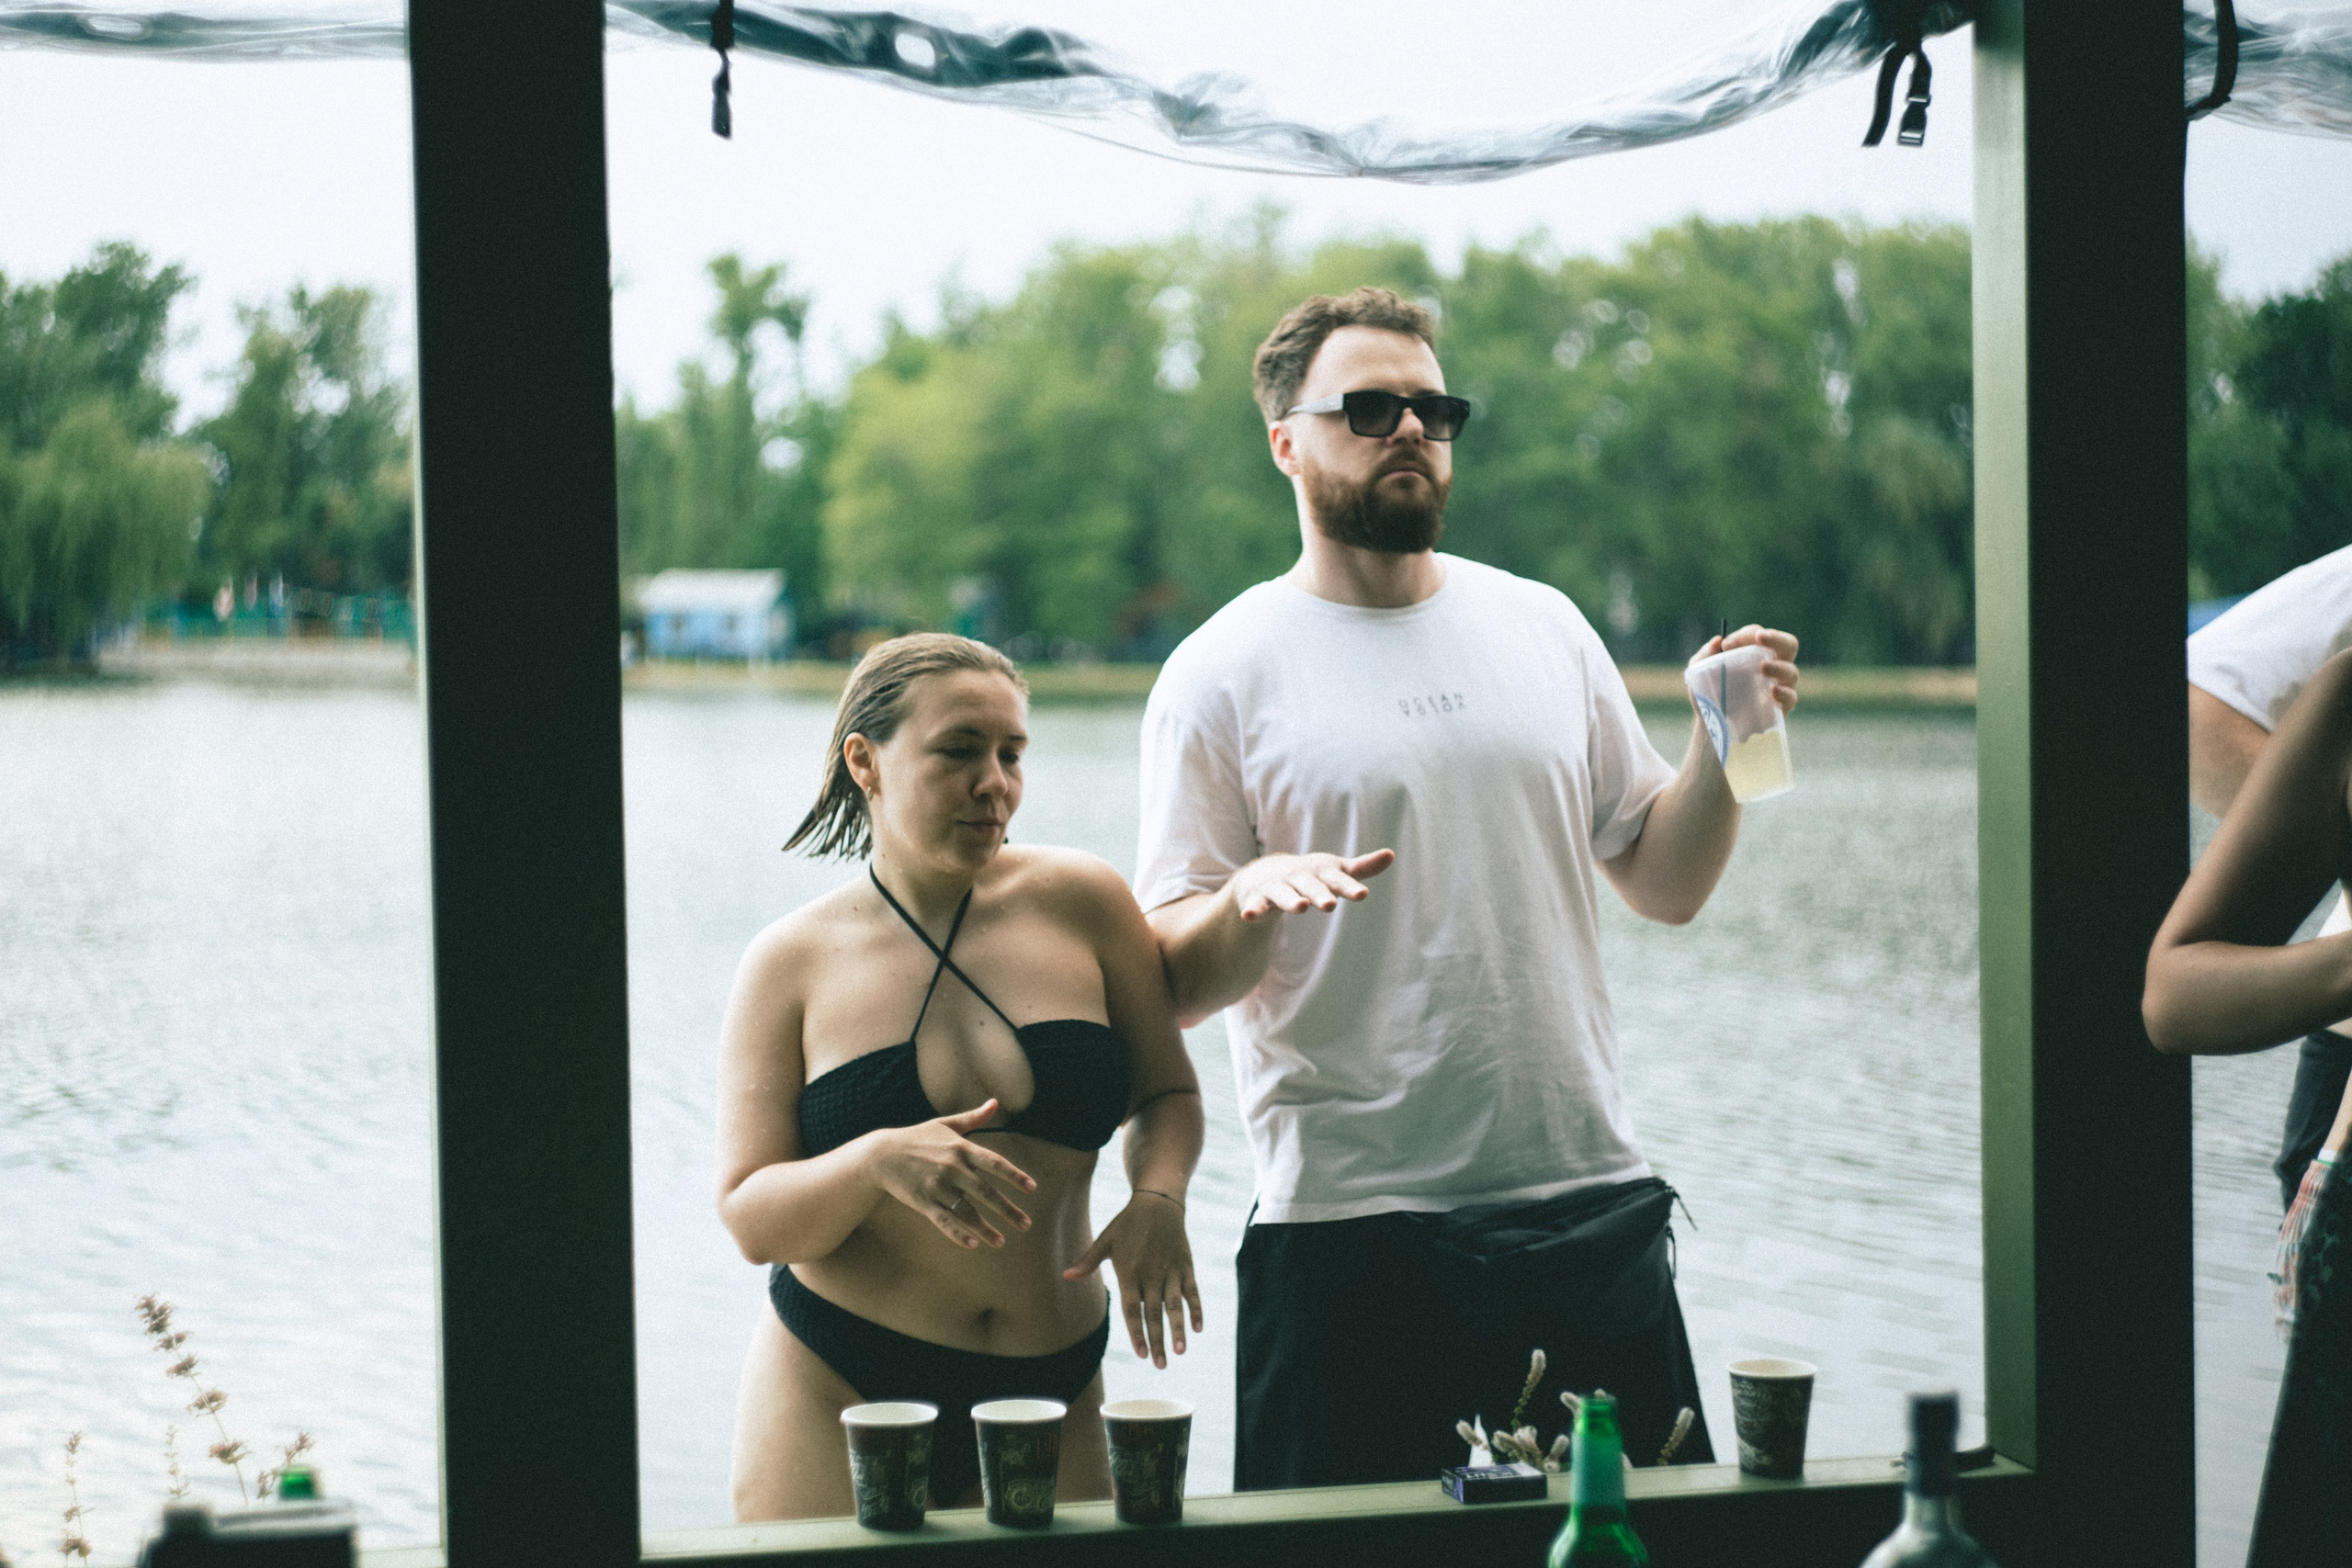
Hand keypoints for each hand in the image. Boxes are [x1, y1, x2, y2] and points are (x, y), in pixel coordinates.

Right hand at [869, 1100, 1036, 1248]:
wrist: (882, 1154)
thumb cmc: (917, 1138)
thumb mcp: (945, 1124)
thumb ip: (973, 1117)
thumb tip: (995, 1102)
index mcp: (961, 1148)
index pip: (995, 1162)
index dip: (1015, 1176)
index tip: (1032, 1189)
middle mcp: (952, 1167)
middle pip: (986, 1192)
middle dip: (1008, 1210)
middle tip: (1026, 1224)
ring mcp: (937, 1186)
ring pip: (967, 1211)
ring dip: (985, 1228)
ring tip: (1001, 1242)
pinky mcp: (923, 1201)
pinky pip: (944, 1221)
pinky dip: (958, 1233)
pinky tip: (973, 1245)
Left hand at [1060, 1190, 1202, 1367]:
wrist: (1157, 1201)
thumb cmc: (1127, 1223)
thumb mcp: (1105, 1240)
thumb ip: (1088, 1261)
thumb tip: (1067, 1275)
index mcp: (1129, 1272)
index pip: (1132, 1310)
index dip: (1137, 1332)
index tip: (1140, 1353)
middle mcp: (1151, 1275)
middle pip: (1154, 1314)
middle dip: (1157, 1341)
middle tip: (1160, 1365)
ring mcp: (1170, 1271)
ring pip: (1175, 1306)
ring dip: (1178, 1329)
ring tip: (1180, 1351)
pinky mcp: (1185, 1266)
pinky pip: (1192, 1291)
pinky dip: (1196, 1309)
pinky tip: (1198, 1328)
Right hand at [1230, 850, 1394, 921]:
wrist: (1265, 872)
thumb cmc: (1309, 874)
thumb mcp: (1334, 870)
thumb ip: (1361, 867)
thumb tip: (1391, 854)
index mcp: (1320, 872)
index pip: (1338, 879)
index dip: (1349, 887)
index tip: (1362, 895)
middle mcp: (1299, 876)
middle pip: (1311, 886)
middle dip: (1320, 894)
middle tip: (1330, 905)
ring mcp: (1277, 886)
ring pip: (1284, 894)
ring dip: (1291, 900)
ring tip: (1300, 907)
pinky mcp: (1257, 897)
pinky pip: (1255, 904)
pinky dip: (1252, 909)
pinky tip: (1249, 916)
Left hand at [1696, 624, 1800, 714]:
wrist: (1710, 727)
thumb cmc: (1707, 694)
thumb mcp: (1698, 674)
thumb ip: (1704, 656)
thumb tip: (1717, 641)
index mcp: (1752, 652)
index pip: (1757, 635)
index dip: (1746, 635)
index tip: (1727, 644)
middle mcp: (1770, 666)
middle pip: (1789, 645)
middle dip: (1777, 638)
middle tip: (1760, 637)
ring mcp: (1778, 687)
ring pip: (1792, 671)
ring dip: (1779, 666)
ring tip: (1763, 667)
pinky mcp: (1780, 708)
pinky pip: (1791, 698)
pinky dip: (1785, 692)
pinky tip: (1773, 691)